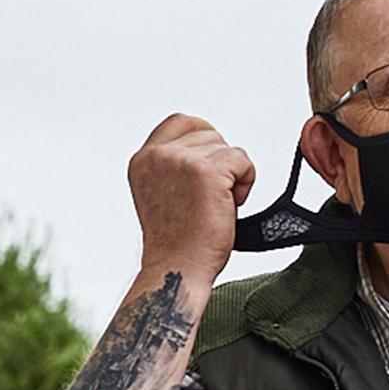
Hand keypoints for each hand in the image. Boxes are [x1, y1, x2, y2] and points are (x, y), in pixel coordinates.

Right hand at [128, 113, 255, 274]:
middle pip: (208, 133)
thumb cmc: (176, 241)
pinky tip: (230, 205)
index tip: (213, 159)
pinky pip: (242, 160)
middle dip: (219, 161)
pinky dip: (246, 181)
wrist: (178, 268)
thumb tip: (206, 147)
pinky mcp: (206, 171)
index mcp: (143, 160)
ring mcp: (181, 161)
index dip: (204, 134)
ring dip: (233, 174)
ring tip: (217, 204)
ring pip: (227, 148)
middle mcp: (158, 156)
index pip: (180, 121)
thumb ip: (173, 166)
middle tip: (210, 197)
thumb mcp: (161, 193)